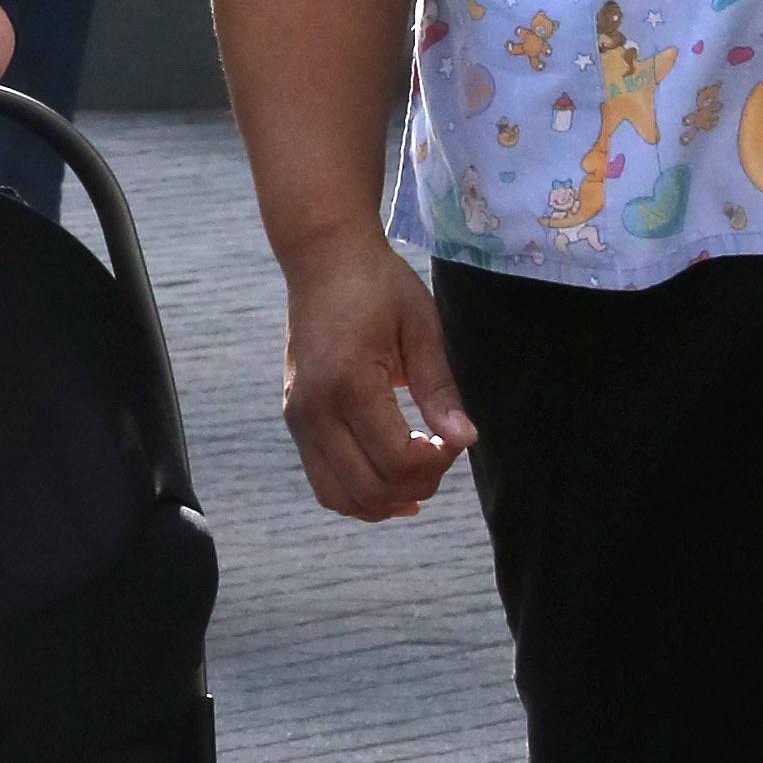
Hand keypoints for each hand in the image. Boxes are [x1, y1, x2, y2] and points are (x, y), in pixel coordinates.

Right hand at [280, 232, 474, 521]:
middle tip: (441, 454)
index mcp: (349, 383)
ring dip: (385, 501)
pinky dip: (358, 493)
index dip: (437, 463)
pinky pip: (324, 482)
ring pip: (339, 497)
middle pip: (369, 489)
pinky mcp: (295, 421)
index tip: (456, 438)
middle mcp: (315, 410)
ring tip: (416, 474)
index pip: (397, 460)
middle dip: (415, 486)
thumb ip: (440, 390)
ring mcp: (299, 419)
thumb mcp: (421, 329)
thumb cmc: (379, 287)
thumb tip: (466, 439)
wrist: (323, 261)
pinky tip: (389, 479)